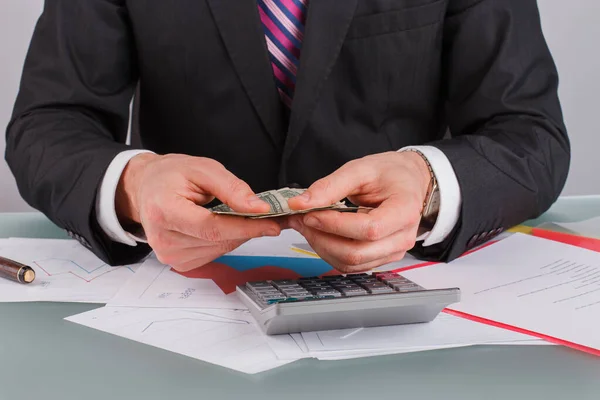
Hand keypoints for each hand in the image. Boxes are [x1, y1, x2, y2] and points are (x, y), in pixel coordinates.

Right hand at [116, 153, 280, 270]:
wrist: (147, 188)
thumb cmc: (170, 176)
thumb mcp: (202, 168)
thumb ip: (231, 188)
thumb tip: (258, 207)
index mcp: (164, 212)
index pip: (211, 227)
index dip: (245, 226)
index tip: (272, 222)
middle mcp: (163, 239)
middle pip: (218, 240)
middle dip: (248, 229)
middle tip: (271, 217)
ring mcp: (169, 255)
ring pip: (220, 249)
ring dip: (238, 235)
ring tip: (243, 217)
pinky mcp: (178, 263)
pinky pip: (214, 254)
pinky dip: (225, 241)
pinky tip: (224, 226)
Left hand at [286, 151, 430, 272]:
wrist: (407, 181)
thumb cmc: (390, 174)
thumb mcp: (360, 168)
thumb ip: (330, 186)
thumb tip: (300, 203)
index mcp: (404, 211)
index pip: (368, 229)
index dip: (335, 225)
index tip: (311, 214)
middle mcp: (402, 237)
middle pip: (356, 253)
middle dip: (322, 238)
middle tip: (302, 219)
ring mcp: (392, 251)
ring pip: (350, 263)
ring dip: (322, 246)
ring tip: (308, 224)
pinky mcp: (380, 258)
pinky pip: (351, 264)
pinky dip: (329, 251)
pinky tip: (320, 233)